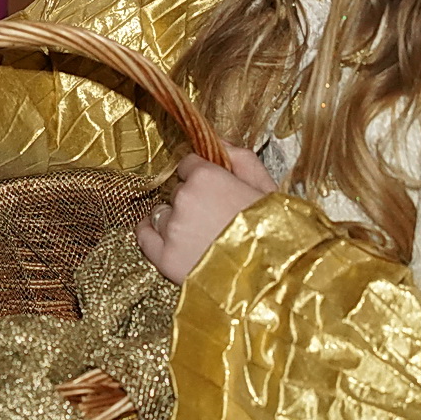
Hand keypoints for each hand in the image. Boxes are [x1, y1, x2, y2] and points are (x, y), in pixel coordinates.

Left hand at [136, 147, 275, 283]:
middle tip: (214, 219)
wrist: (276, 278)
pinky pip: (144, 236)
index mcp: (206, 177)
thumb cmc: (277, 231)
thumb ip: (240, 158)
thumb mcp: (266, 186)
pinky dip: (151, 234)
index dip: (202, 176)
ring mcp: (171, 229)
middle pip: (177, 191)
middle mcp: (183, 199)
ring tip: (200, 237)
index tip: (213, 190)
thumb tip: (218, 140)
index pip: (188, 165)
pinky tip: (166, 238)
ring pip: (161, 213)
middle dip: (192, 200)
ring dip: (175, 220)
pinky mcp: (164, 258)